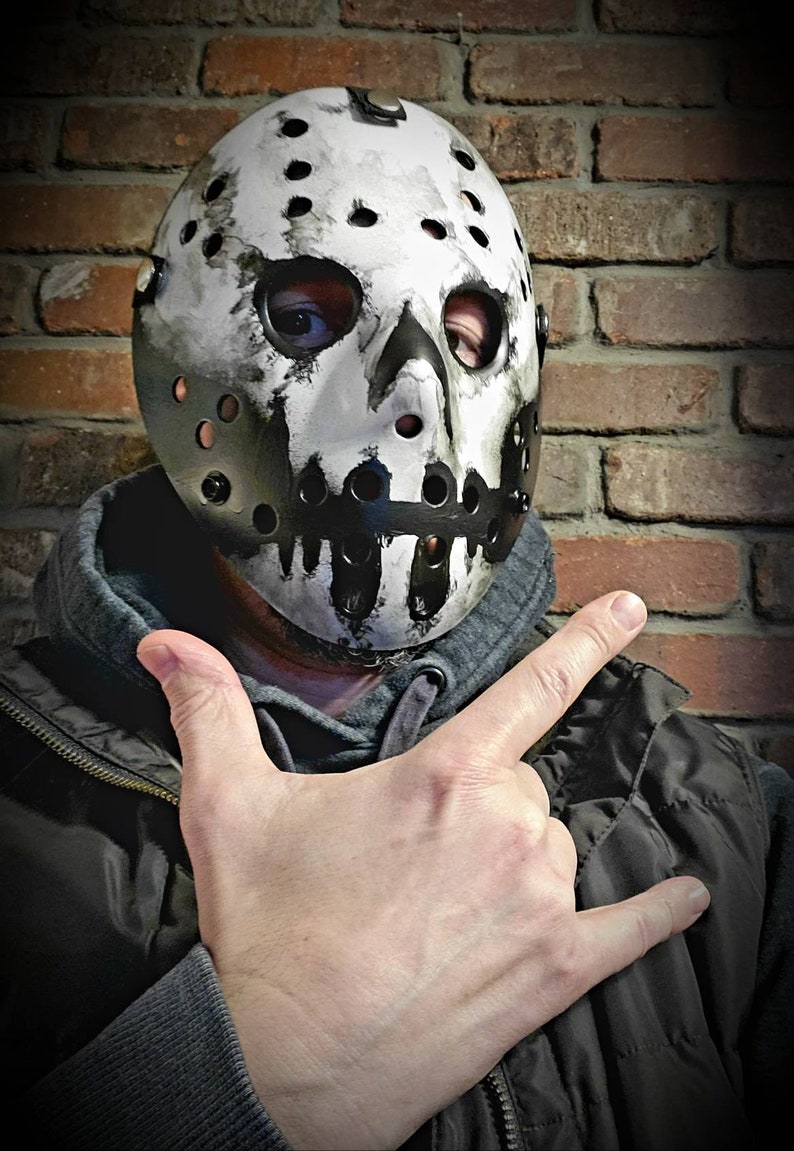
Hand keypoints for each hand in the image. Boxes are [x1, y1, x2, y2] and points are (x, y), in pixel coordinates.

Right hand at [137, 592, 709, 1150]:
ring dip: (519, 861)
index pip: (532, 685)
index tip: (632, 609)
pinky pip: (630, 929)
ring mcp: (540, 898)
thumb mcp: (226, 806)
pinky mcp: (555, 969)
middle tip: (416, 859)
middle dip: (481, 805)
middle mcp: (507, 825)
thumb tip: (164, 647)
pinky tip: (684, 898)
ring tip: (447, 907)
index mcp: (442, 776)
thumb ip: (209, 709)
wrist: (287, 1064)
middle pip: (525, 784)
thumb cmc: (266, 934)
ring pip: (556, 846)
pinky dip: (659, 914)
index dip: (587, 639)